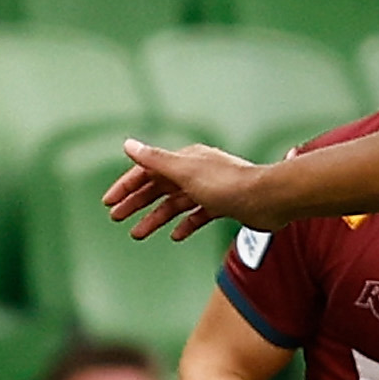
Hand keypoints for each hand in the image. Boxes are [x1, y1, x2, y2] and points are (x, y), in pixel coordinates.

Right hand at [104, 139, 264, 241]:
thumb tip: (128, 144)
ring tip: (139, 233)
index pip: (147, 170)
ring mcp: (209, 189)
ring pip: (175, 204)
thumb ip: (155, 159)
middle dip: (136, 202)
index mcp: (185, 160)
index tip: (109, 201)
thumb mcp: (185, 171)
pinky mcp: (223, 204)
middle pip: (159, 187)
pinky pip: (197, 215)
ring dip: (155, 218)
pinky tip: (176, 235)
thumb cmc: (228, 184)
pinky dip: (184, 224)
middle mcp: (196, 171)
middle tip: (118, 217)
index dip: (126, 186)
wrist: (268, 198)